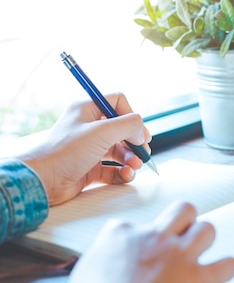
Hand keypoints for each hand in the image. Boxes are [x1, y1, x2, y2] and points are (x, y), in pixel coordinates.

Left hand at [17, 93, 150, 204]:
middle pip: (122, 129)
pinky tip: (126, 175)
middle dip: (135, 141)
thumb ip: (129, 125)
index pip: (117, 102)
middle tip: (142, 151)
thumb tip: (141, 132)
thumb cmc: (65, 152)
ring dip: (131, 158)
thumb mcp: (102, 131)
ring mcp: (89, 149)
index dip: (131, 115)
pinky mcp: (90, 168)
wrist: (42, 180)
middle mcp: (88, 127)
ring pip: (120, 150)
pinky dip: (123, 172)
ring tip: (134, 166)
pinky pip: (114, 169)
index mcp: (87, 110)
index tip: (138, 131)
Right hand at [66, 201, 233, 282]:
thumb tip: (106, 258)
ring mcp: (180, 256)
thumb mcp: (84, 271)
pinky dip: (227, 268)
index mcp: (123, 234)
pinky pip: (227, 265)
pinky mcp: (198, 279)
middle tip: (181, 235)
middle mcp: (156, 237)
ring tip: (200, 251)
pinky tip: (222, 272)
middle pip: (183, 209)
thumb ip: (103, 256)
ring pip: (207, 229)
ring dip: (205, 239)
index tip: (137, 252)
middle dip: (185, 219)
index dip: (137, 238)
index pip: (133, 224)